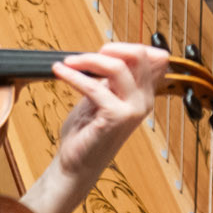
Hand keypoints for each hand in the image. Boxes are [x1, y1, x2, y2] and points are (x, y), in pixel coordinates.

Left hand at [52, 45, 167, 183]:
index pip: (152, 57)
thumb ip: (110, 80)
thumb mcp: (101, 99)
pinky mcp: (116, 117)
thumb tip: (108, 55)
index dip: (128, 47)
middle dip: (111, 48)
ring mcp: (133, 109)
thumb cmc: (86, 133)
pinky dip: (73, 76)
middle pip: (139, 56)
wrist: (76, 165)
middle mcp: (144, 100)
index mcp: (144, 94)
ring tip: (69, 62)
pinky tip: (60, 72)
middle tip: (88, 55)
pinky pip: (94, 87)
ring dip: (88, 59)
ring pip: (118, 67)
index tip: (104, 50)